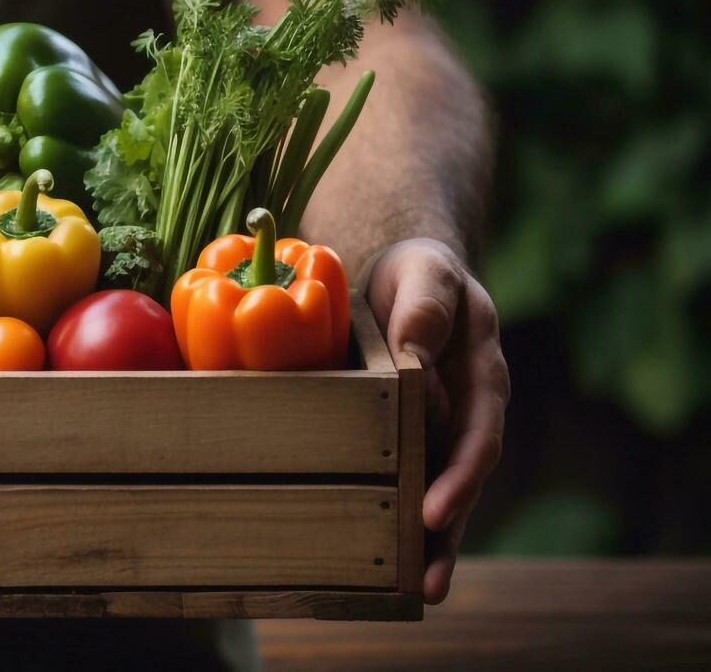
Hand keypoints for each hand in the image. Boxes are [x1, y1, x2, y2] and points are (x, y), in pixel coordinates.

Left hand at [365, 238, 508, 604]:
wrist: (406, 276)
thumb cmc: (418, 274)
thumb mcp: (426, 273)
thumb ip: (426, 305)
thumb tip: (417, 346)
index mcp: (483, 375)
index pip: (478, 434)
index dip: (460, 476)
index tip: (435, 512)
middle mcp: (470, 412)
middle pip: (464, 481)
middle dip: (448, 533)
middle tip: (430, 582)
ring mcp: (443, 429)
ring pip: (441, 492)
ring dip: (431, 544)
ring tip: (417, 593)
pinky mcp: (412, 436)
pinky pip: (411, 481)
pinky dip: (402, 520)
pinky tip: (383, 559)